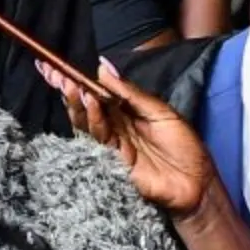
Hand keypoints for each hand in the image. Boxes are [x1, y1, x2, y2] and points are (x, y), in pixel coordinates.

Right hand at [38, 59, 218, 220]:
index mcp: (125, 112)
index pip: (95, 92)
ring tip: (70, 84)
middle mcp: (115, 127)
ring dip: (77, 102)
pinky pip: (100, 138)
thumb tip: (103, 67)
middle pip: (84, 106)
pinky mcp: (114, 161)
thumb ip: (130, 92)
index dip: (74, 79)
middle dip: (67, 89)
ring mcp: (113, 145)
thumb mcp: (160, 111)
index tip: (52, 65)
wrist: (197, 184)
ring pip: (87, 122)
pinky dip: (95, 120)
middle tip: (52, 72)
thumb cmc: (184, 147)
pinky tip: (91, 103)